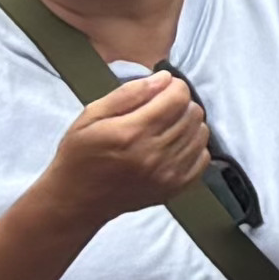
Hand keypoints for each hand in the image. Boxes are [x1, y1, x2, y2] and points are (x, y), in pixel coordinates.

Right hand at [28, 71, 216, 229]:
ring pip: (201, 134)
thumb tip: (163, 78)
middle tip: (162, 107)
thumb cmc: (79, 155)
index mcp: (132, 132)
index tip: (162, 88)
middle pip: (193, 114)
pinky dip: (194, 147)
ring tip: (168, 126)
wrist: (75, 200)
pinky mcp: (174, 189)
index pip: (178, 98)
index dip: (174, 86)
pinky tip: (175, 145)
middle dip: (181, 103)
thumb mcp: (91, 116)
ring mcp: (167, 174)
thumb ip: (128, 94)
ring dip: (189, 124)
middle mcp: (154, 154)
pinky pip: (202, 159)